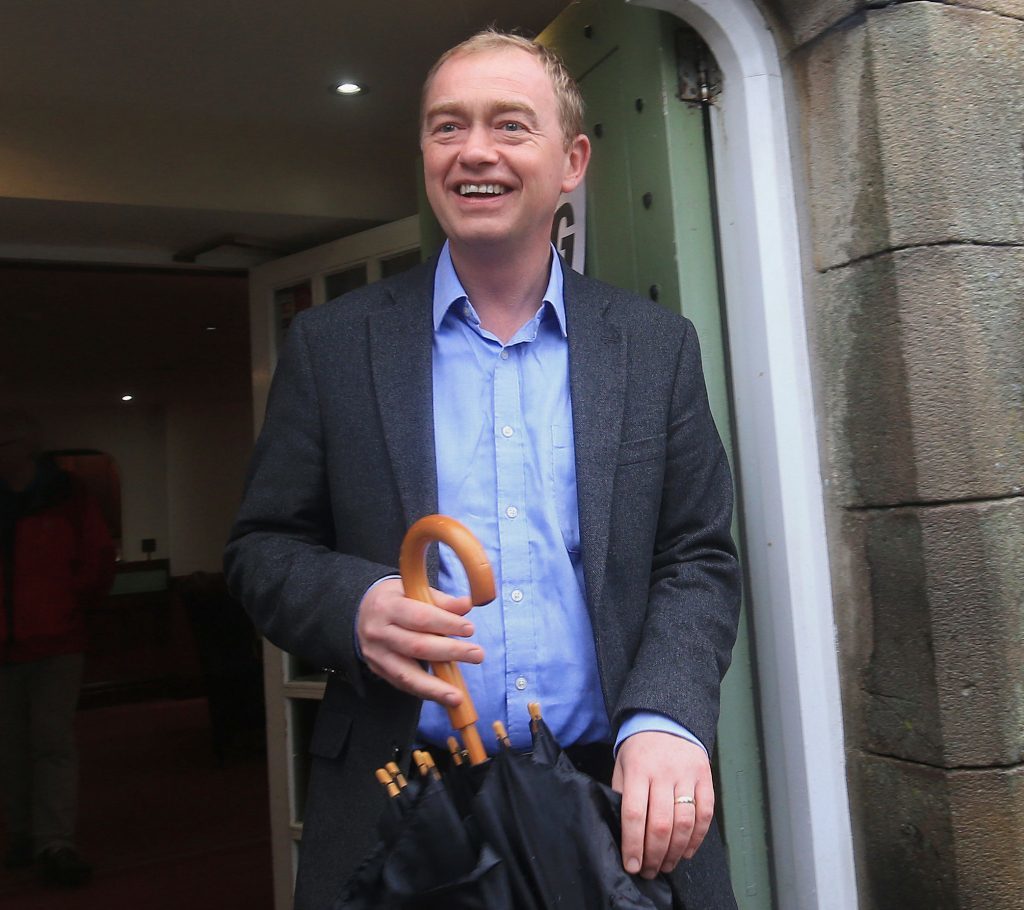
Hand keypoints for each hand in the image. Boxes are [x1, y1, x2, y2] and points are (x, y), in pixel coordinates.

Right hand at [356, 578, 480, 705]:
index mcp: (387, 606)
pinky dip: (424, 692)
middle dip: (450, 652)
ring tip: (458, 696)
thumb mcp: (413, 590)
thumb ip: (440, 600)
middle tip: (477, 654)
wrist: (360, 612)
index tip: (470, 629)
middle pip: (416, 646)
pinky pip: (402, 685)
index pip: (420, 618)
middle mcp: (378, 632)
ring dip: (435, 688)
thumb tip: (466, 605)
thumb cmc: (394, 599)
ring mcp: (376, 654)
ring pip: (406, 675)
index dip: (446, 624)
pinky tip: (443, 696)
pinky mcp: (378, 670)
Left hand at [612, 731, 713, 878]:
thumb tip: (623, 835)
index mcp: (638, 769)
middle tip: (648, 871)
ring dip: (675, 852)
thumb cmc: (640, 750)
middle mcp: (664, 772)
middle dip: (654, 855)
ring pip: (684, 823)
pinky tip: (686, 852)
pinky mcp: (705, 778)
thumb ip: (622, 796)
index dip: (633, 844)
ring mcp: (687, 775)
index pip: (634, 813)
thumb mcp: (623, 767)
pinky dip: (697, 839)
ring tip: (665, 865)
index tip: (631, 865)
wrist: (667, 721)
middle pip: (660, 824)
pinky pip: (705, 814)